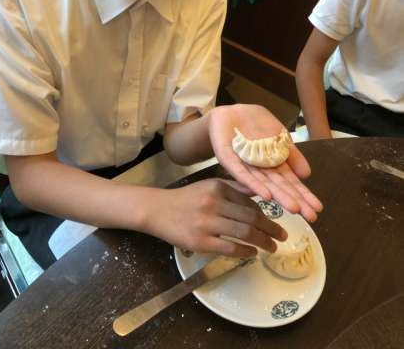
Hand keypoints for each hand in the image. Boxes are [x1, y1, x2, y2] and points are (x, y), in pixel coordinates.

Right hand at [143, 179, 286, 257]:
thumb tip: (260, 191)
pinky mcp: (200, 242)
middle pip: (252, 217)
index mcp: (218, 187)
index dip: (267, 214)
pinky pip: (230, 248)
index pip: (250, 201)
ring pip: (244, 232)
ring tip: (272, 247)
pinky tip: (252, 253)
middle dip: (271, 228)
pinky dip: (245, 252)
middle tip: (283, 237)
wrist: (157, 210)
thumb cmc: (186, 198)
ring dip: (263, 242)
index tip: (275, 223)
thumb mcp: (209, 185)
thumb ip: (234, 188)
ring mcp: (207, 223)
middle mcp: (214, 203)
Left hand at [208, 104, 322, 221]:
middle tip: (311, 217)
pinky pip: (241, 174)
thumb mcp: (280, 136)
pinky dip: (253, 184)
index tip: (318, 209)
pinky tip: (265, 195)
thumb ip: (292, 155)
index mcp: (273, 164)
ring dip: (279, 196)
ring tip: (294, 208)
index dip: (304, 195)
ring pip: (264, 183)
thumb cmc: (256, 124)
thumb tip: (307, 175)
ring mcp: (245, 166)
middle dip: (295, 200)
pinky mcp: (228, 160)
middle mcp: (260, 170)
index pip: (290, 181)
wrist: (230, 111)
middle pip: (279, 186)